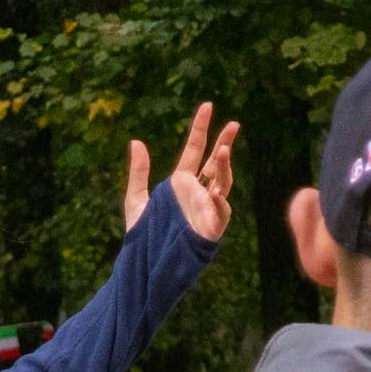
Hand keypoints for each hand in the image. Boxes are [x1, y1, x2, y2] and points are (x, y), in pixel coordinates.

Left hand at [124, 103, 240, 245]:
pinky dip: (220, 203)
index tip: (207, 106)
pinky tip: (216, 193)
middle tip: (234, 124)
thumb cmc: (143, 236)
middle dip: (225, 142)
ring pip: (222, 183)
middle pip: (215, 162)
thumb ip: (138, 172)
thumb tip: (136, 142)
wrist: (145, 265)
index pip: (195, 149)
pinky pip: (220, 213)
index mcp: (181, 182)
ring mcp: (205, 208)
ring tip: (222, 150)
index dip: (201, 128)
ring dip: (224, 167)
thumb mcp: (135, 199)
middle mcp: (197, 192)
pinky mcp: (210, 228)